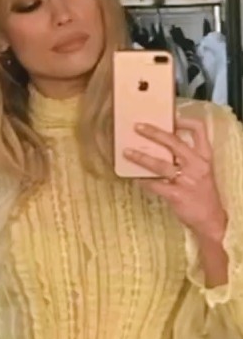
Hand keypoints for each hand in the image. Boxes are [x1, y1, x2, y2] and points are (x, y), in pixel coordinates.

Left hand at [124, 117, 227, 240]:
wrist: (211, 219)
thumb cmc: (204, 194)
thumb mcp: (203, 171)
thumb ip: (189, 158)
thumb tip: (165, 147)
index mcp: (204, 156)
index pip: (199, 130)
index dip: (185, 122)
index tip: (171, 119)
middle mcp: (196, 165)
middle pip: (174, 142)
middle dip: (154, 133)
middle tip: (138, 127)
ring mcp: (186, 180)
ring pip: (160, 164)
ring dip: (141, 157)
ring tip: (127, 152)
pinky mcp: (176, 195)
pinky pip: (155, 185)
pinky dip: (143, 180)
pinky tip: (134, 177)